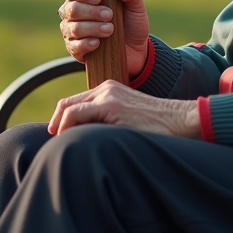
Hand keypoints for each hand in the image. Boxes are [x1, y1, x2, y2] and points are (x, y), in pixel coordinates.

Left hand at [48, 80, 199, 137]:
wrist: (180, 120)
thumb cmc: (158, 126)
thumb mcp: (127, 119)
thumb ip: (109, 121)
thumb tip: (89, 137)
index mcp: (110, 90)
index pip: (76, 102)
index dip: (62, 118)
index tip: (57, 135)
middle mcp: (106, 88)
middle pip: (68, 103)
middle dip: (56, 122)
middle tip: (52, 140)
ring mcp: (108, 95)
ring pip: (69, 108)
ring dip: (60, 126)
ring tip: (59, 144)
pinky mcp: (111, 105)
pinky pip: (77, 114)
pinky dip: (67, 127)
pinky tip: (68, 141)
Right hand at [58, 0, 150, 77]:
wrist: (137, 49)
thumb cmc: (131, 22)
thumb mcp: (136, 5)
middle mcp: (73, 13)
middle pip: (70, 9)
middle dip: (91, 12)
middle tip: (109, 15)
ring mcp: (72, 32)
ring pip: (72, 28)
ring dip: (92, 28)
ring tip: (110, 29)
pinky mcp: (76, 50)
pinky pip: (74, 46)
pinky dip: (85, 44)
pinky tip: (97, 43)